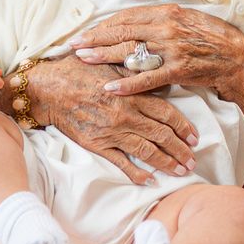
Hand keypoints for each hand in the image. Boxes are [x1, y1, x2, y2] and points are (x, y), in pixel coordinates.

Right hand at [18, 55, 197, 184]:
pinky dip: (136, 173)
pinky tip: (150, 180)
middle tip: (193, 160)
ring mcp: (111, 132)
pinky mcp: (96, 144)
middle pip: (162, 135)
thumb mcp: (111, 62)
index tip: (195, 137)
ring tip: (181, 171)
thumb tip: (158, 70)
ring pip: (146, 151)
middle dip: (181, 150)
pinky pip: (120, 162)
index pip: (167, 113)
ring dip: (166, 163)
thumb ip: (135, 69)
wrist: (48, 88)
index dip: (184, 127)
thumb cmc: (79, 70)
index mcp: (132, 94)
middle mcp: (126, 115)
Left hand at [70, 4, 243, 116]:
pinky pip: (148, 78)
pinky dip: (127, 84)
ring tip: (83, 60)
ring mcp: (173, 48)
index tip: (86, 32)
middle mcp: (167, 26)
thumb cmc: (209, 37)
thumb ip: (159, 19)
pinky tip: (109, 88)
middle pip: (123, 31)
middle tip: (73, 45)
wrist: (237, 57)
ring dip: (104, 57)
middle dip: (95, 39)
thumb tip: (133, 21)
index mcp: (167, 11)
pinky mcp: (179, 69)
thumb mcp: (185, 19)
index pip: (126, 16)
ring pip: (131, 51)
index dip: (104, 25)